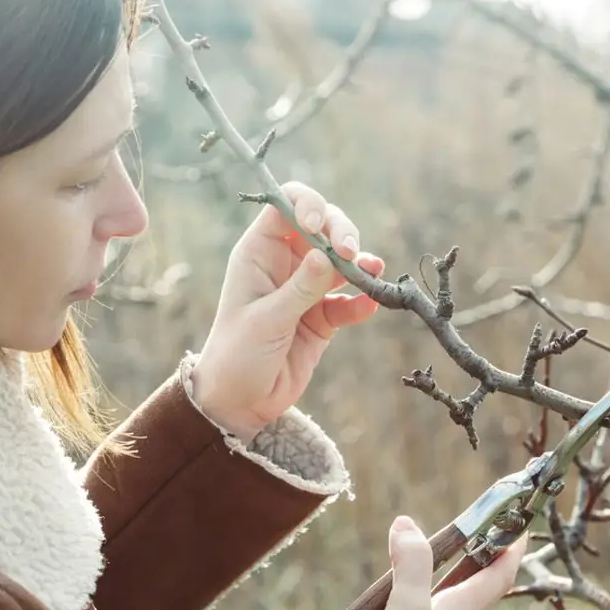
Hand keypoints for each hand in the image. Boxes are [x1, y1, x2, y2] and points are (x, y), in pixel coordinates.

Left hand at [189, 181, 382, 442]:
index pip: (287, 206)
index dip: (309, 206)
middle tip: (353, 255)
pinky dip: (360, 300)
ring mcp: (304, 291)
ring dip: (359, 264)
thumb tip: (328, 255)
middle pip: (323, 228)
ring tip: (372, 272)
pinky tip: (369, 305)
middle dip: (342, 233)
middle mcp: (283, 265)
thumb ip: (300, 288)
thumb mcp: (267, 320)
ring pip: (340, 262)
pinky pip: (347, 301)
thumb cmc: (237, 356)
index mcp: (258, 253)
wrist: (240, 403)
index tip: (320, 227)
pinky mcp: (321, 318)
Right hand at [339, 515, 526, 609]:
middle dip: (464, 563)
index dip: (510, 548)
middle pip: (465, 592)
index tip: (522, 525)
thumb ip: (410, 566)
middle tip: (456, 538)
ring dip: (407, 598)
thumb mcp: (404, 608)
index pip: (497, 577)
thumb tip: (407, 525)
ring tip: (381, 598)